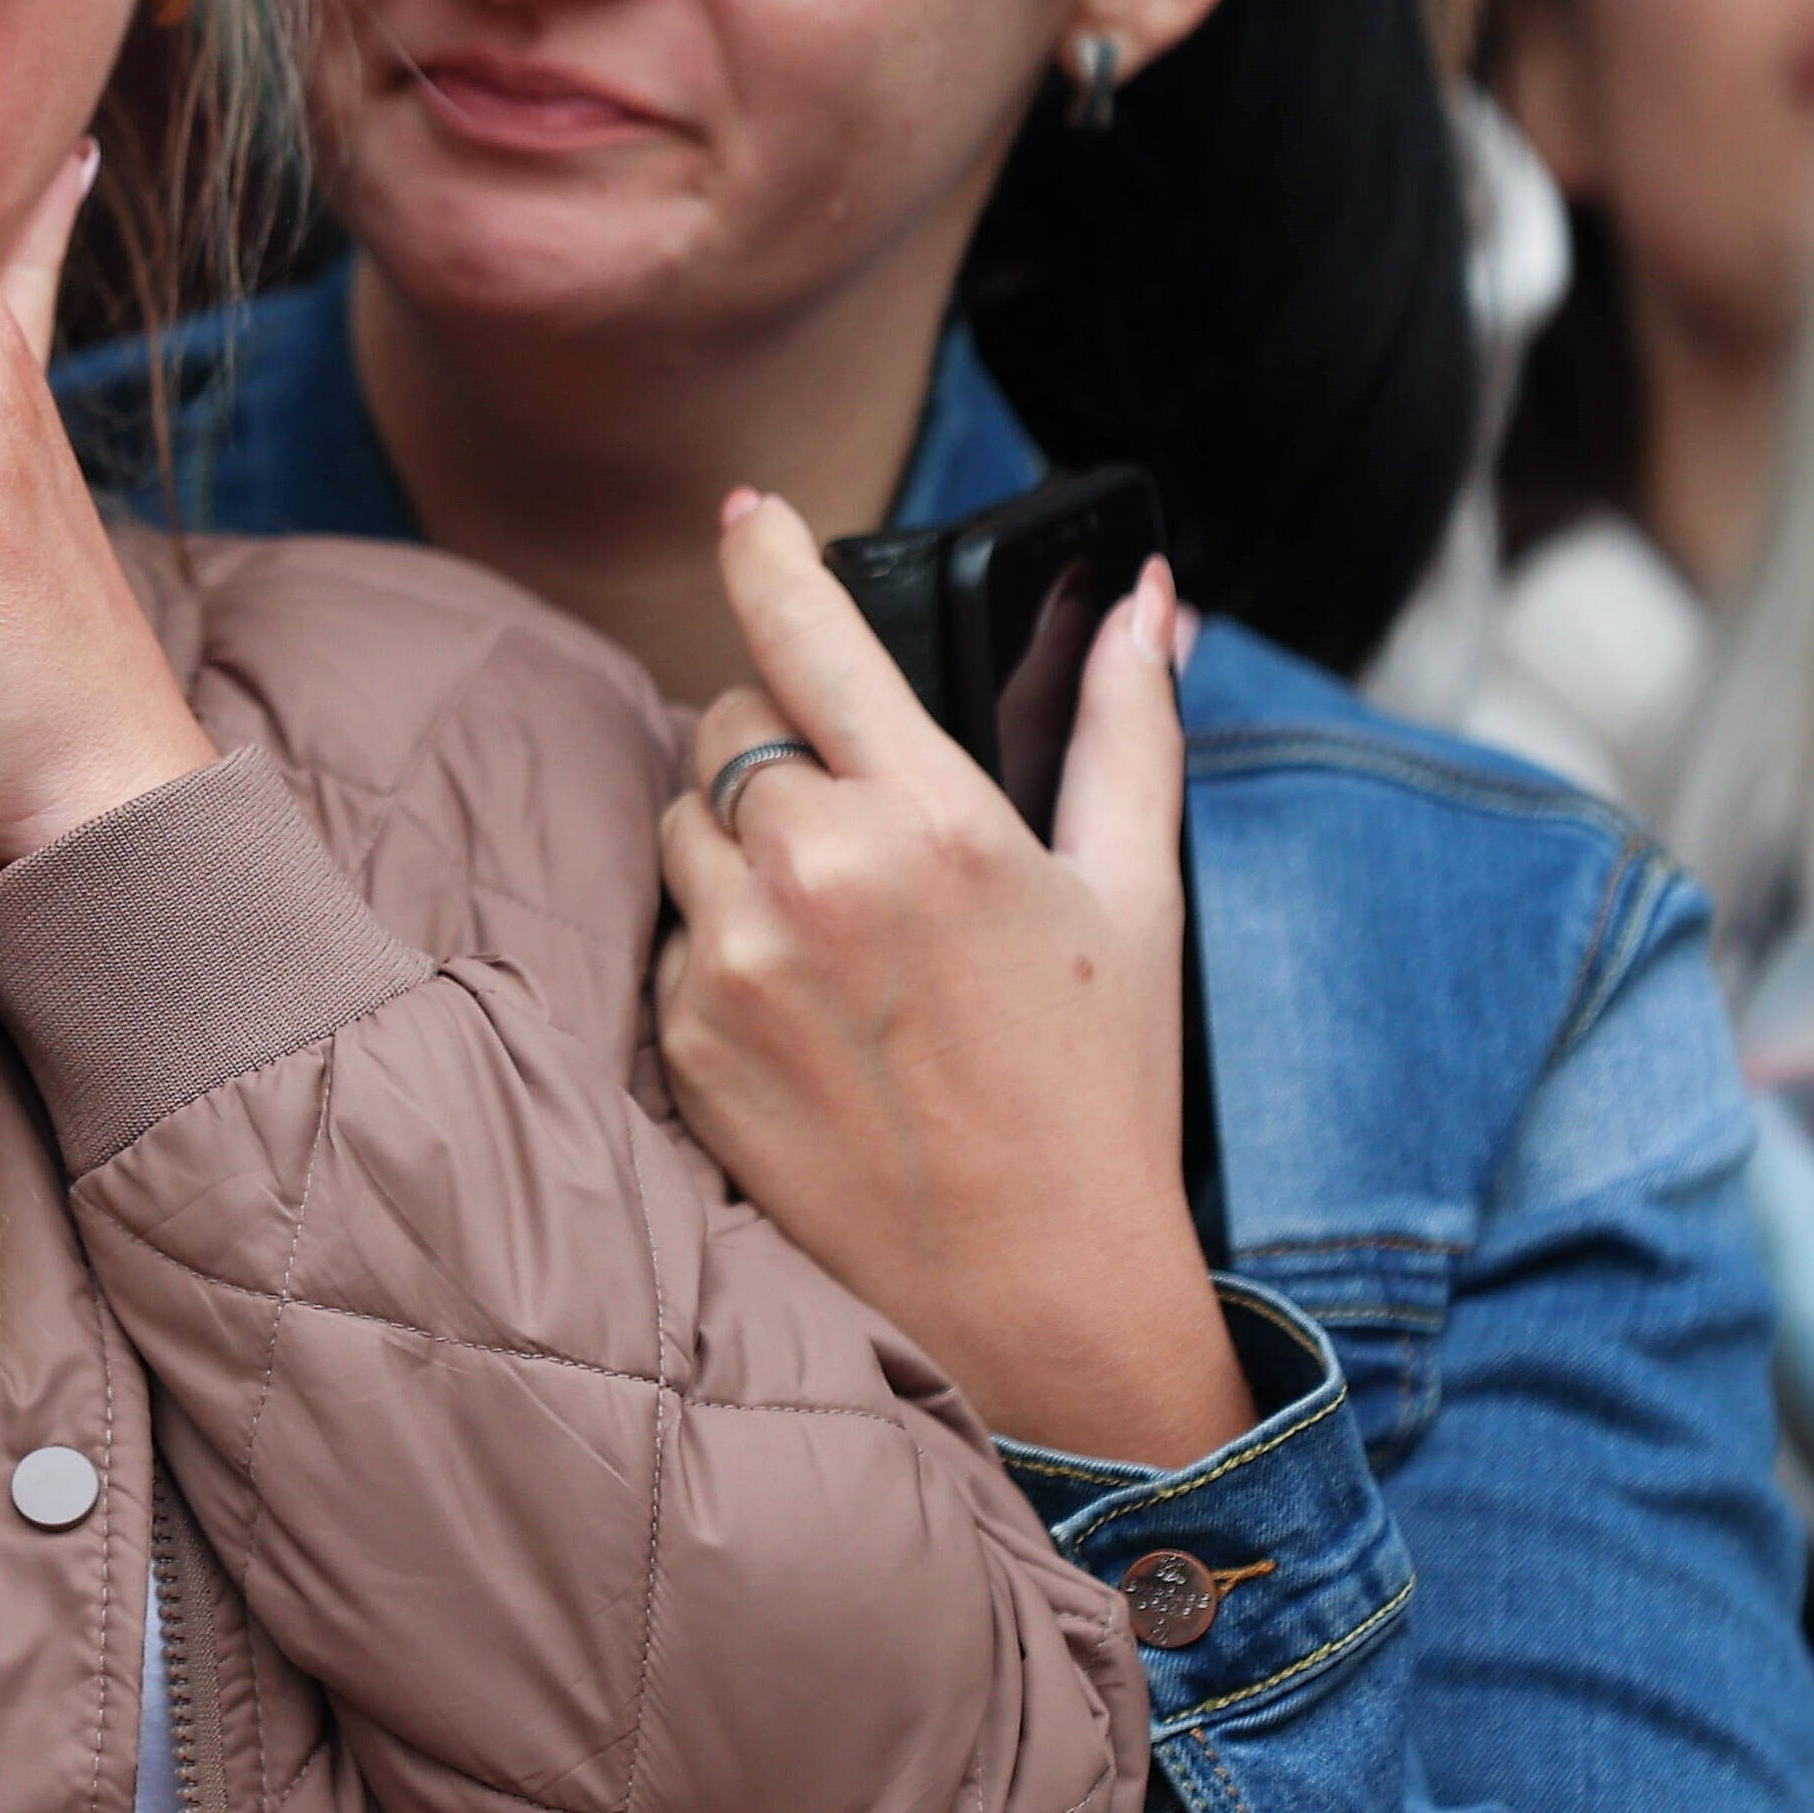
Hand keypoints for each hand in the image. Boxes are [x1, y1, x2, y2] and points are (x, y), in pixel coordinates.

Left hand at [653, 493, 1249, 1469]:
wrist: (1034, 1298)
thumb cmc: (1102, 1094)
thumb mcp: (1135, 897)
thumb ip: (1125, 728)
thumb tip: (1147, 598)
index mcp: (930, 819)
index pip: (807, 633)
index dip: (769, 555)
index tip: (746, 515)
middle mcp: (813, 873)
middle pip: (726, 725)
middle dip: (777, 744)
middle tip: (856, 822)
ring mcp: (731, 960)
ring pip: (683, 821)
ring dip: (736, 842)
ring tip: (836, 927)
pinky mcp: (680, 1040)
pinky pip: (666, 933)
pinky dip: (715, 943)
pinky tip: (803, 1010)